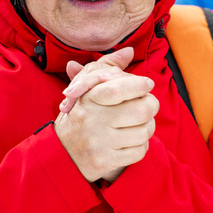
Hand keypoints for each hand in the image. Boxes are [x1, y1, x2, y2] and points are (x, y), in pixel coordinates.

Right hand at [55, 49, 158, 181]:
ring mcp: (100, 143)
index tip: (147, 83)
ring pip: (145, 131)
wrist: (61, 153)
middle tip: (148, 104)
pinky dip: (141, 145)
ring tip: (140, 122)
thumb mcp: (86, 87)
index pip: (118, 89)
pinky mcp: (106, 161)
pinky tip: (132, 139)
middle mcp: (94, 120)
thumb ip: (107, 66)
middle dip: (151, 105)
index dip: (139, 85)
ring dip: (148, 126)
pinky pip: (140, 151)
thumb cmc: (81, 114)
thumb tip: (129, 51)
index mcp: (89, 99)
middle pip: (141, 110)